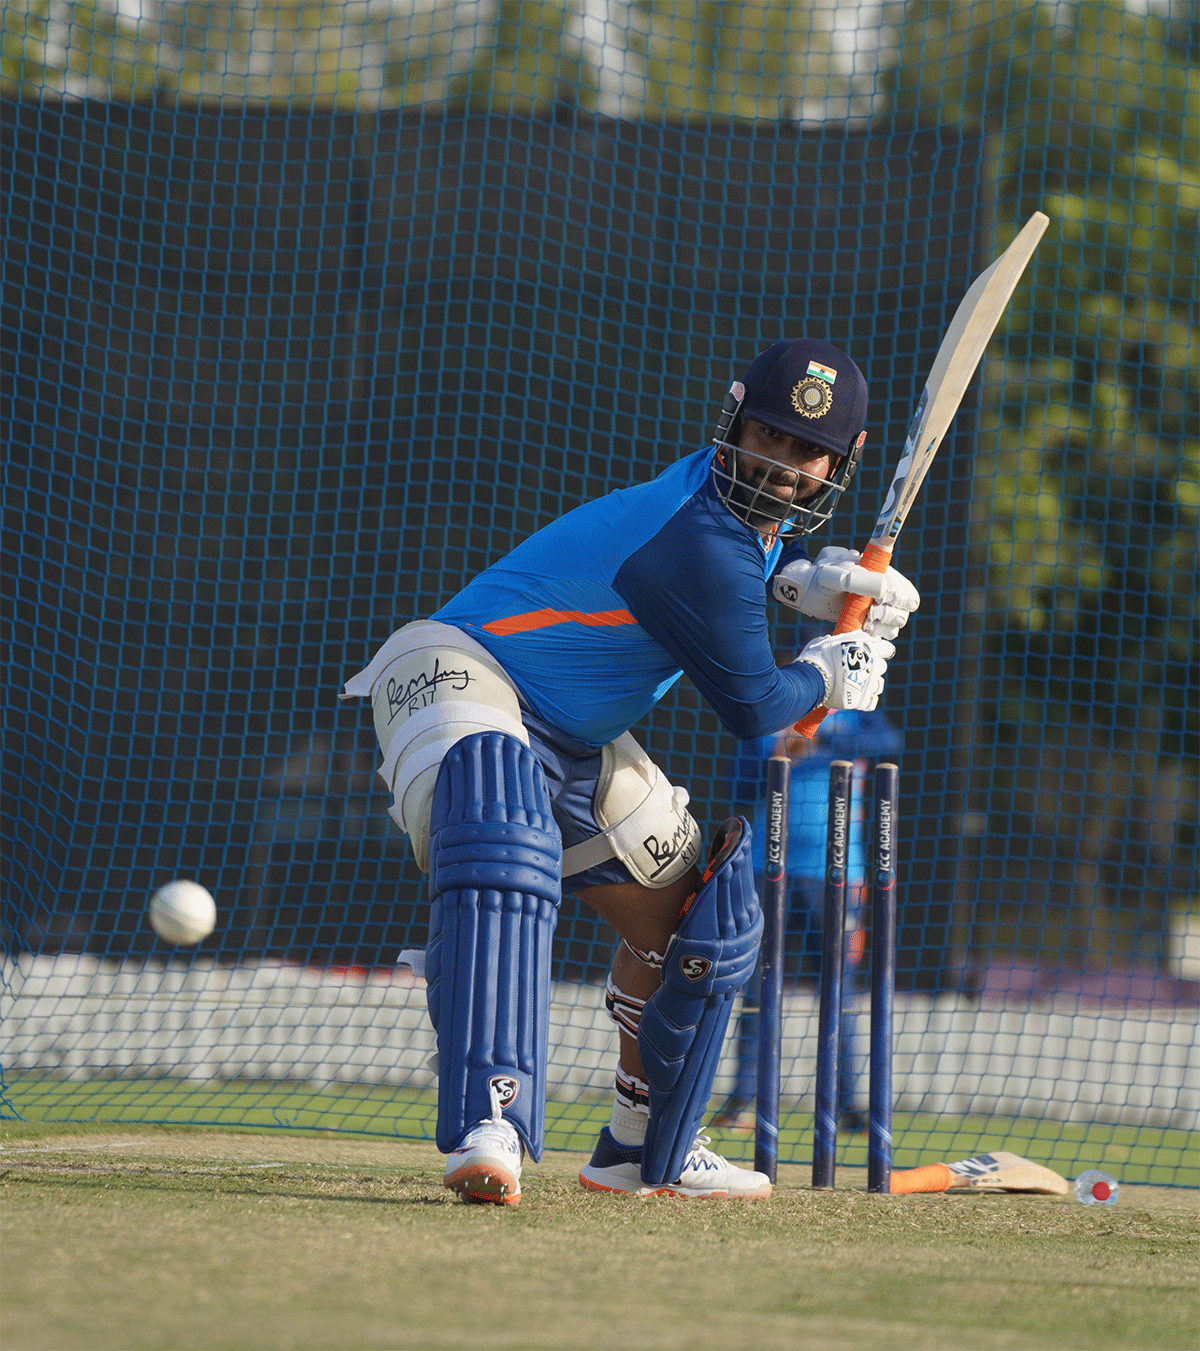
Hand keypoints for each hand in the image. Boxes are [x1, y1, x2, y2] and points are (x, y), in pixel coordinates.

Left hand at [772, 547, 919, 640]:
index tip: (880, 603)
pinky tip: (860, 631)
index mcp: (882, 576)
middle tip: (871, 614)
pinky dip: (873, 637)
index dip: (900, 601)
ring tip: (865, 623)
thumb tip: (884, 589)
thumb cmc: (819, 578)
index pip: (906, 593)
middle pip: (903, 612)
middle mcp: (882, 593)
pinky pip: (879, 636)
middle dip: (890, 616)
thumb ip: (858, 580)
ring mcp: (875, 609)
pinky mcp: (865, 624)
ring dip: (882, 628)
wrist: (804, 591)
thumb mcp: (834, 576)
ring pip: (894, 627)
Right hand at [795, 630, 893, 711]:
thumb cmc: (819, 655)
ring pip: (879, 685)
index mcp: (868, 649)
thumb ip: (841, 641)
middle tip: (858, 668)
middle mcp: (873, 666)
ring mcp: (869, 684)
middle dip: (873, 667)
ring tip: (857, 683)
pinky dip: (866, 700)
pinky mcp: (862, 700)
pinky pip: (871, 703)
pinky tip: (858, 697)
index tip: (871, 651)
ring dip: (870, 684)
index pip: (887, 649)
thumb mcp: (829, 641)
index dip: (880, 650)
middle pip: (882, 667)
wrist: (813, 676)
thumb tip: (838, 639)